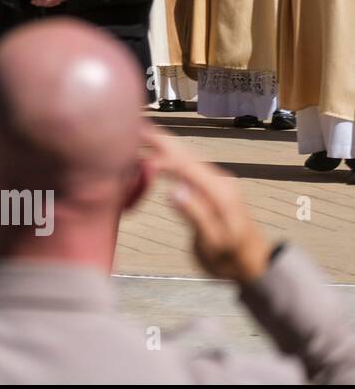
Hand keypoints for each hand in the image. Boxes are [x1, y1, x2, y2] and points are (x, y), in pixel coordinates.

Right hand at [147, 128, 272, 284]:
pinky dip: (170, 155)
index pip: (185, 166)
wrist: (254, 264)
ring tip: (141, 131)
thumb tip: (173, 189)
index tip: (136, 145)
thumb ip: (196, 216)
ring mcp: (217, 182)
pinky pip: (188, 165)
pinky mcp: (212, 187)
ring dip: (164, 143)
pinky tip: (158, 152)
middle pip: (186, 154)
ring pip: (187, 156)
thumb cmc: (231, 259)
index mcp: (220, 193)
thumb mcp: (214, 244)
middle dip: (160, 139)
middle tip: (134, 124)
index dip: (160, 154)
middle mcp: (220, 181)